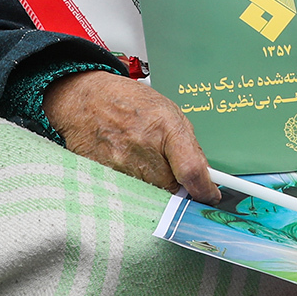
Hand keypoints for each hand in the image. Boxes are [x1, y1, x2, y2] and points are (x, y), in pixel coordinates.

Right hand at [43, 70, 219, 204]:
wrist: (86, 99)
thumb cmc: (128, 102)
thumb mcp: (168, 111)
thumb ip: (187, 145)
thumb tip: (204, 175)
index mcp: (164, 126)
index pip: (192, 170)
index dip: (205, 190)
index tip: (210, 196)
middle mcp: (142, 146)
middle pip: (172, 189)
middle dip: (176, 186)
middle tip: (169, 170)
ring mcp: (120, 164)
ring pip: (151, 195)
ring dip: (154, 186)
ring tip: (143, 161)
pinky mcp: (104, 176)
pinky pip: (129, 193)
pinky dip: (134, 185)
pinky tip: (128, 164)